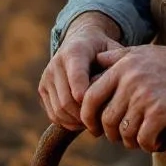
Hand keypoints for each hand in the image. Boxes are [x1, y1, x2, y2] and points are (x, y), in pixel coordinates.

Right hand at [38, 14, 123, 130]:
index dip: (87, 96)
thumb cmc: (103, 49)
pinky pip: (53, 114)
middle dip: (86, 116)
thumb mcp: (114, 49)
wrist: (81, 41)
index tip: (101, 109)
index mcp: (75, 51)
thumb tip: (123, 83)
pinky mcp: (42, 88)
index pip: (77, 76)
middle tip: (103, 123)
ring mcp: (47, 76)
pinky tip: (83, 121)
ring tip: (95, 122)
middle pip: (67, 100)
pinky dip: (68, 123)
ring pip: (59, 110)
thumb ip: (119, 63)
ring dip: (78, 122)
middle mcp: (56, 63)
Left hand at [80, 44, 165, 152]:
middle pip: (106, 118)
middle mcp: (130, 81)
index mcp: (122, 67)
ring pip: (123, 132)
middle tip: (119, 138)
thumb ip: (117, 56)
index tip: (94, 127)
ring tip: (140, 139)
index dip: (88, 116)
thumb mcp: (142, 52)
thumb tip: (96, 62)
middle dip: (110, 134)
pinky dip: (148, 145)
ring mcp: (145, 98)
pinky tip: (157, 142)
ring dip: (130, 142)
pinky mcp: (161, 113)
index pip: (90, 96)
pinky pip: (143, 139)